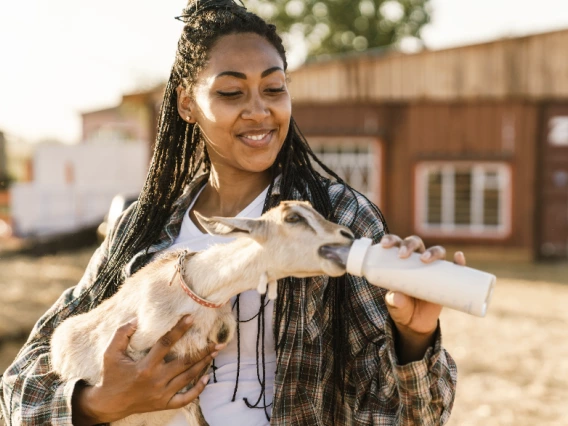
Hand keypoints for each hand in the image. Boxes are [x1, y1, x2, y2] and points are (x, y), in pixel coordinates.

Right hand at [72, 315, 224, 424]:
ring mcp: (162, 394)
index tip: (191, 318)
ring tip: (215, 352)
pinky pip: (186, 398)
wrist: (109, 404)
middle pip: (185, 363)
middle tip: (218, 341)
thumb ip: (122, 335)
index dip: (179, 330)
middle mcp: (157, 380)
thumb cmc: (111, 376)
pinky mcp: (164, 403)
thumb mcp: (111, 354)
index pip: (166, 344)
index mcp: (145, 367)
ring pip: (188, 378)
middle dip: (203, 351)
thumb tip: (136, 320)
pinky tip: (207, 378)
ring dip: (204, 365)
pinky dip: (198, 389)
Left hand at [380, 234, 465, 362]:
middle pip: (416, 243)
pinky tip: (458, 258)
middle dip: (409, 244)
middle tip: (403, 255)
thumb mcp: (395, 306)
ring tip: (425, 260)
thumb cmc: (402, 308)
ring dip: (432, 252)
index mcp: (401, 261)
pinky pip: (455, 268)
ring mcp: (434, 268)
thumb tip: (398, 297)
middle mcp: (417, 260)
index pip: (396, 244)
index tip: (385, 244)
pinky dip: (458, 262)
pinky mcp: (448, 279)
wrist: (416, 323)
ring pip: (437, 251)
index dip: (391, 240)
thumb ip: (395, 302)